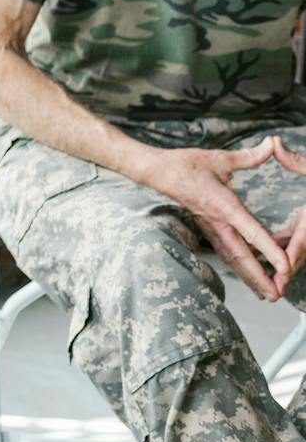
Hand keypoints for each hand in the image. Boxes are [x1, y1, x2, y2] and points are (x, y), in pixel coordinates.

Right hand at [141, 136, 305, 300]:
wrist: (154, 171)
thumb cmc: (185, 164)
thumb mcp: (220, 158)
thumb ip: (250, 156)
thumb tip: (273, 144)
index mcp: (223, 205)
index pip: (252, 232)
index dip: (270, 251)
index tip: (286, 266)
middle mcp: (217, 222)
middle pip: (241, 256)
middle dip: (259, 278)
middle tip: (276, 297)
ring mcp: (209, 227)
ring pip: (232, 258)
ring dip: (248, 277)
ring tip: (265, 294)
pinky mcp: (205, 228)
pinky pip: (224, 252)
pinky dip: (238, 267)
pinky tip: (247, 276)